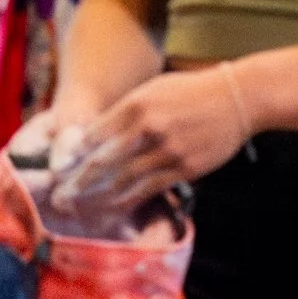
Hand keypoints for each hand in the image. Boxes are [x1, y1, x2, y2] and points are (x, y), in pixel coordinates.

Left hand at [54, 67, 252, 214]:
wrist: (241, 97)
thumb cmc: (193, 91)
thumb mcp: (155, 89)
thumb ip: (125, 111)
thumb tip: (93, 137)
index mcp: (138, 105)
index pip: (94, 136)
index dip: (72, 157)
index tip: (57, 171)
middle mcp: (150, 129)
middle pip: (103, 163)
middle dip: (76, 184)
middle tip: (58, 199)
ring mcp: (168, 151)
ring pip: (123, 182)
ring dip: (97, 198)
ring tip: (79, 209)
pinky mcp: (185, 168)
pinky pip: (149, 190)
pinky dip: (127, 202)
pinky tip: (112, 209)